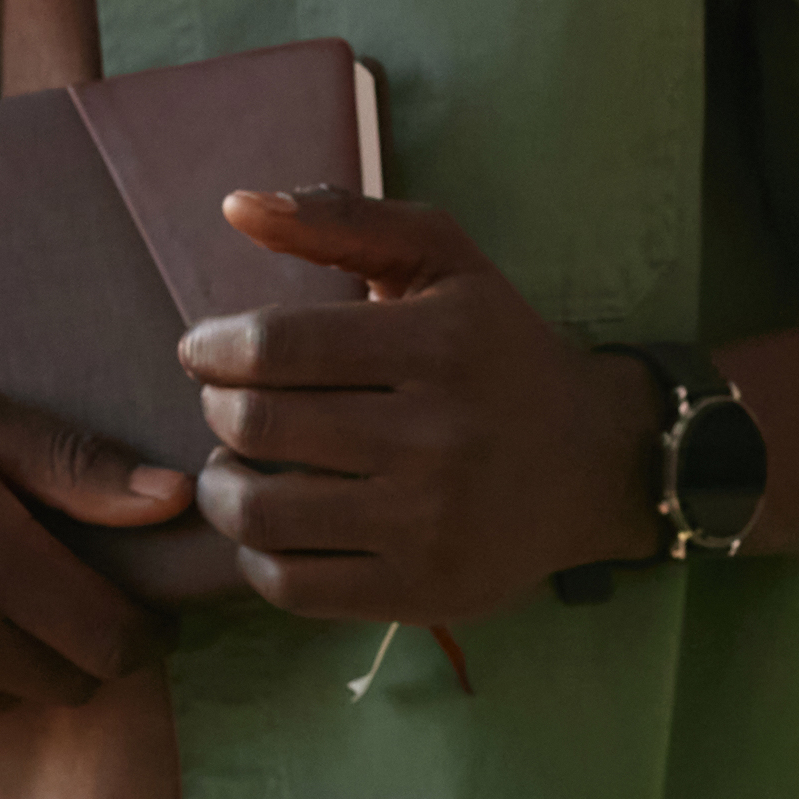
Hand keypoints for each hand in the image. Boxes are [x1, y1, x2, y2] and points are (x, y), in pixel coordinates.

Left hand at [175, 192, 655, 625]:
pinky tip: (271, 525)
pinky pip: (292, 585)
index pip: (277, 345)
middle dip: (217, 409)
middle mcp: (438, 437)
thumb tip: (236, 206)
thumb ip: (341, 220)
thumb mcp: (442, 259)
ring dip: (221, 487)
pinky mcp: (423, 592)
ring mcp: (431, 525)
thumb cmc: (498, 349)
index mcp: (440, 344)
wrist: (594, 462)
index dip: (214, 347)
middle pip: (261, 426)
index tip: (203, 351)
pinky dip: (255, 554)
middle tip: (226, 404)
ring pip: (262, 514)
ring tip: (232, 467)